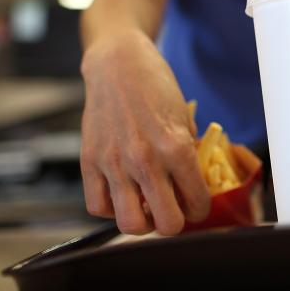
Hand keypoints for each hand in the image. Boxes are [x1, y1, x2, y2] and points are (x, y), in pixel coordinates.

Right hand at [80, 30, 209, 234]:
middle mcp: (145, 160)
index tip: (194, 203)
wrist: (119, 65)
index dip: (199, 208)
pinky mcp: (90, 161)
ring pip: (130, 224)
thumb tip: (191, 188)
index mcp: (176, 148)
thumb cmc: (156, 88)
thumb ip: (188, 156)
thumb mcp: (185, 119)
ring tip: (145, 204)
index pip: (196, 204)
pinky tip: (121, 192)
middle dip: (174, 222)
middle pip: (166, 225)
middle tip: (171, 208)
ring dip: (142, 220)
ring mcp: (115, 163)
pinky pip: (98, 207)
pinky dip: (110, 207)